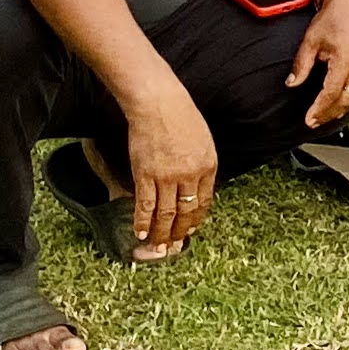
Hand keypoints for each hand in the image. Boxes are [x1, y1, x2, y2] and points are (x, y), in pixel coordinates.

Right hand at [119, 74, 219, 256]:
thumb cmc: (181, 116)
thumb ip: (201, 164)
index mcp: (208, 166)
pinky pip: (145, 205)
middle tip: (175, 246)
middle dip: (180, 232)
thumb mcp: (203, 140)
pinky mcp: (145, 175)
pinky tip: (141, 232)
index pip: (204, 202)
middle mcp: (190, 175)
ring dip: (162, 233)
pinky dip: (142, 222)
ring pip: (165, 214)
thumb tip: (196, 186)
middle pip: (186, 212)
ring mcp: (167, 177)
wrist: (159, 103)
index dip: (196, 219)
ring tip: (158, 246)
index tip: (191, 229)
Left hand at [289, 0, 348, 126]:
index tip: (308, 119)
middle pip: (346, 100)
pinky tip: (340, 105)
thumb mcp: (311, 39)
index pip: (332, 92)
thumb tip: (292, 84)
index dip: (319, 109)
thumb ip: (301, 64)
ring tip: (324, 117)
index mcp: (345, 58)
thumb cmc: (333, 17)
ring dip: (340, 110)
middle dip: (329, 114)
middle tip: (313, 122)